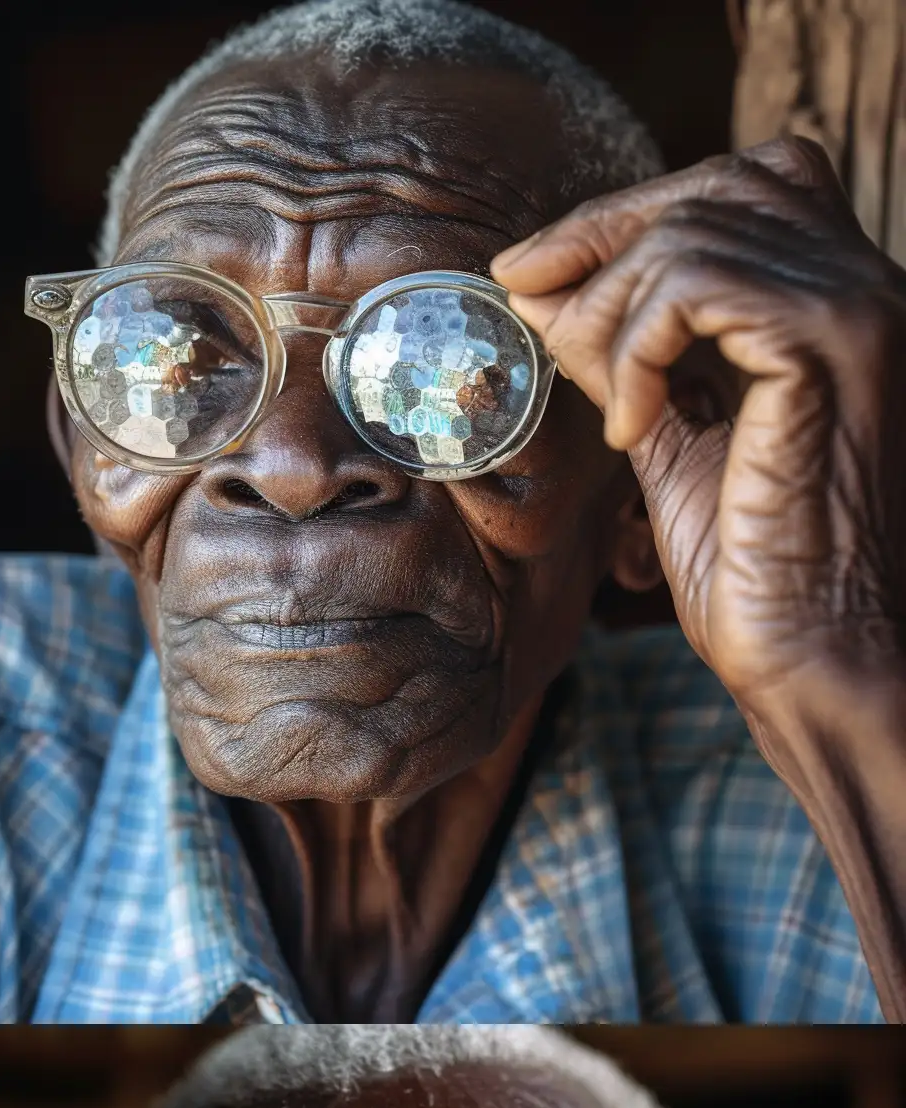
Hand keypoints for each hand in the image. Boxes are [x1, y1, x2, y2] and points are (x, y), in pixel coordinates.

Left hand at [493, 139, 905, 722]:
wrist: (808, 648)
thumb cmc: (748, 564)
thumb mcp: (671, 440)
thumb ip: (624, 362)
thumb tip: (541, 294)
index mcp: (832, 299)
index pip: (737, 185)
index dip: (625, 214)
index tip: (530, 271)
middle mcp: (862, 284)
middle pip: (717, 183)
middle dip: (597, 235)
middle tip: (520, 293)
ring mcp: (855, 308)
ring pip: (693, 233)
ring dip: (606, 314)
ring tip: (603, 404)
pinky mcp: (829, 347)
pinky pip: (695, 289)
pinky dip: (635, 353)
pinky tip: (634, 429)